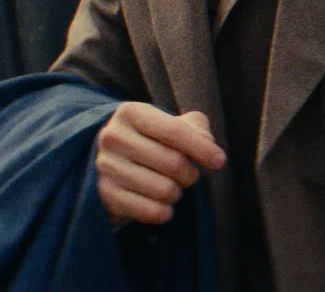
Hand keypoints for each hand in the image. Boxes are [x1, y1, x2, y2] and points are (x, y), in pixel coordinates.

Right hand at [95, 103, 225, 224]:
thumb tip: (208, 143)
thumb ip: (195, 127)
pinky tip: (160, 204)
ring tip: (168, 186)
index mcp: (131, 113)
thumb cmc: (150, 140)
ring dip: (177, 193)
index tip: (219, 161)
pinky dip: (165, 212)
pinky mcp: (105, 196)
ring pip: (164, 190)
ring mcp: (105, 168)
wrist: (110, 163)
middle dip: (190, 173)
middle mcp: (113, 137)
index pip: (174, 132)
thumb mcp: (171, 124)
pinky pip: (152, 212)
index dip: (202, 148)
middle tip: (187, 174)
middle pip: (173, 163)